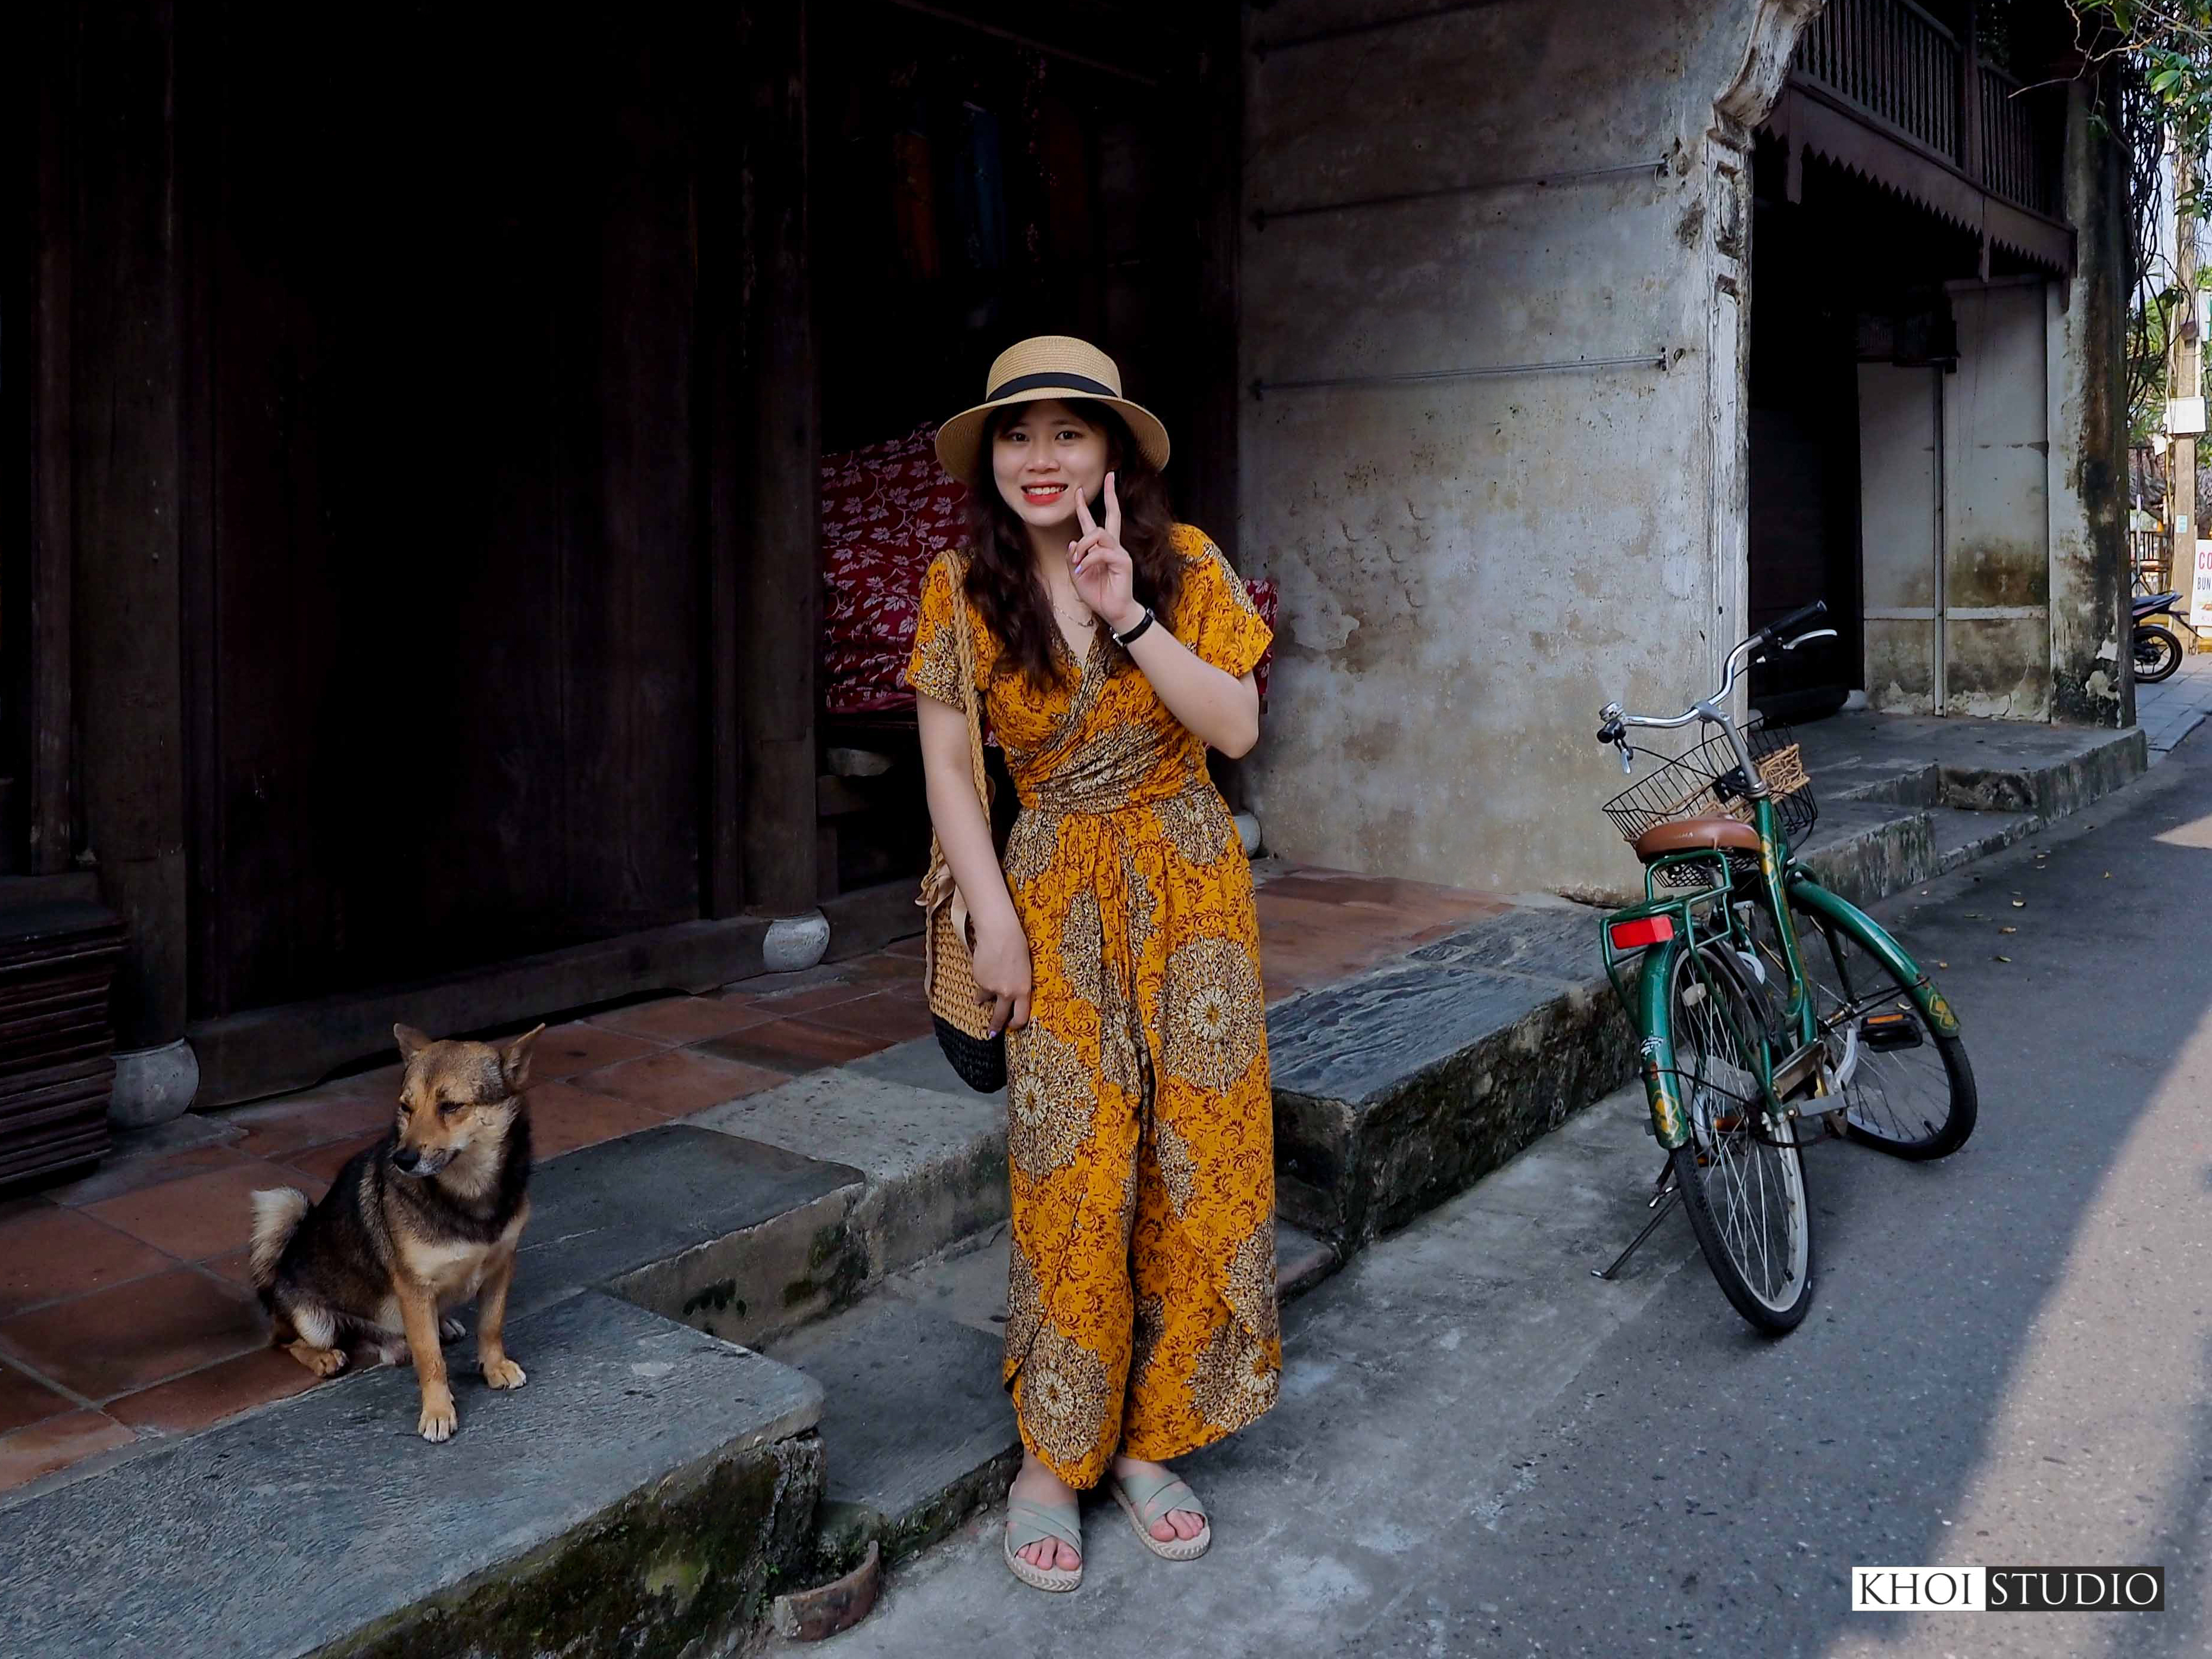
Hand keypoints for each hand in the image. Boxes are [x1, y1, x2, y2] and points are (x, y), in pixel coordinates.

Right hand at [968, 907, 1032, 1036]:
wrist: (999, 933)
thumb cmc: (1017, 945)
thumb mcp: (1025, 969)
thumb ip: (1019, 984)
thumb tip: (1011, 993)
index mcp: (1023, 990)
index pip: (1021, 1017)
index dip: (1016, 1025)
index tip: (1011, 1027)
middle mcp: (1007, 993)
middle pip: (1000, 1016)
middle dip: (995, 1027)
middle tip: (992, 1033)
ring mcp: (991, 988)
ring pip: (986, 999)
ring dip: (982, 1000)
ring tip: (979, 1001)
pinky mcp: (979, 980)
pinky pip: (980, 985)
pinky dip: (981, 981)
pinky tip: (983, 969)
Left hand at [1070, 473, 1140, 633]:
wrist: (1113, 612)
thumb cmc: (1097, 594)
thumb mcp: (1077, 575)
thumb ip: (1073, 558)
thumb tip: (1073, 541)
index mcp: (1100, 547)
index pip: (1093, 522)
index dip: (1085, 506)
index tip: (1079, 490)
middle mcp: (1112, 546)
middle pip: (1113, 515)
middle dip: (1110, 494)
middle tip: (1109, 476)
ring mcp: (1119, 552)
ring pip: (1099, 534)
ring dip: (1083, 546)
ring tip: (1078, 562)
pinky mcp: (1123, 561)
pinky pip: (1101, 552)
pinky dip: (1088, 560)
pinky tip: (1083, 570)